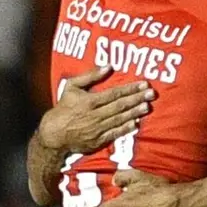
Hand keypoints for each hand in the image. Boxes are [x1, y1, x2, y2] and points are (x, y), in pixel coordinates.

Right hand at [39, 66, 154, 155]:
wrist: (54, 134)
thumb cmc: (63, 108)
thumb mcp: (71, 87)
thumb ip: (90, 76)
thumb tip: (108, 66)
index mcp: (89, 101)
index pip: (114, 93)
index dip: (130, 89)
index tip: (144, 84)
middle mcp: (95, 115)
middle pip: (120, 106)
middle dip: (137, 99)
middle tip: (152, 94)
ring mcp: (97, 129)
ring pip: (119, 119)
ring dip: (134, 113)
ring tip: (147, 107)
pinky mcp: (98, 140)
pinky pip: (114, 133)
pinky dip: (125, 128)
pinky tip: (136, 123)